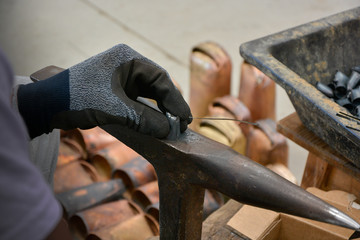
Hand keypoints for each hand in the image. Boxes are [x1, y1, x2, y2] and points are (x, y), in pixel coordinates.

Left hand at [18, 44, 191, 137]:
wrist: (48, 104)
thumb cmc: (78, 98)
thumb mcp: (114, 109)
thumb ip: (144, 119)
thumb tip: (169, 131)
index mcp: (128, 58)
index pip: (160, 78)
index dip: (175, 100)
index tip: (185, 118)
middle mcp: (128, 65)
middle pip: (157, 85)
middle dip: (169, 105)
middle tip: (182, 124)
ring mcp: (122, 77)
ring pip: (149, 94)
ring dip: (161, 110)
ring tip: (173, 127)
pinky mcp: (117, 90)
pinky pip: (139, 101)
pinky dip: (148, 113)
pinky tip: (157, 124)